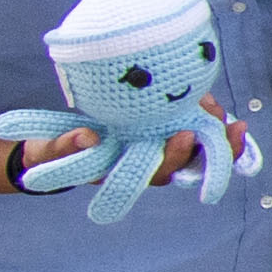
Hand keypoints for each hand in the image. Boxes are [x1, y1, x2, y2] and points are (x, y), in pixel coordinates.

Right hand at [6, 123, 202, 191]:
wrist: (57, 148)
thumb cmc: (56, 152)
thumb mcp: (53, 151)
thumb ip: (66, 146)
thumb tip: (87, 137)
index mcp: (128, 174)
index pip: (159, 173)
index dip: (175, 156)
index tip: (183, 134)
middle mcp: (149, 165)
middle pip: (189, 161)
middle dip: (209, 143)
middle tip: (217, 116)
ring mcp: (159, 149)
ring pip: (198, 147)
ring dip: (214, 128)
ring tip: (218, 105)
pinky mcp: (163, 131)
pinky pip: (193, 127)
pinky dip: (203, 115)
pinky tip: (209, 97)